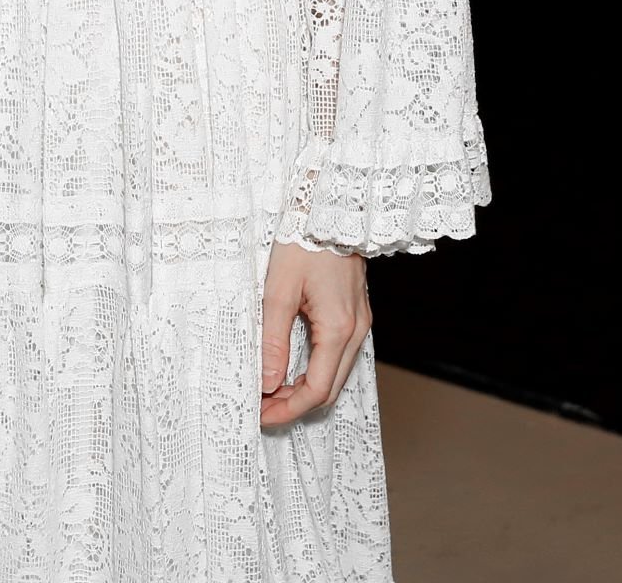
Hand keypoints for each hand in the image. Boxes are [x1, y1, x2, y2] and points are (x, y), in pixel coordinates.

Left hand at [258, 240, 369, 426]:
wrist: (332, 208)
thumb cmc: (304, 242)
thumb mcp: (278, 290)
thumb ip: (273, 340)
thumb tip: (268, 382)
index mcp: (338, 328)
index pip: (317, 390)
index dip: (288, 409)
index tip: (261, 413)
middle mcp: (356, 331)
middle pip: (330, 389)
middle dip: (295, 404)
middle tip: (262, 407)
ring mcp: (360, 323)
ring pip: (336, 375)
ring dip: (305, 388)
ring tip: (271, 388)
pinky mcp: (355, 314)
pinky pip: (338, 356)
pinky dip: (316, 370)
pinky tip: (292, 366)